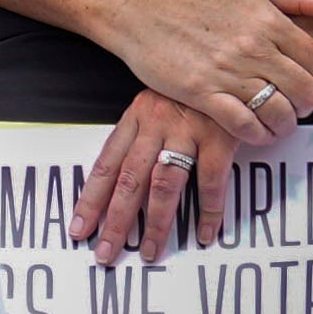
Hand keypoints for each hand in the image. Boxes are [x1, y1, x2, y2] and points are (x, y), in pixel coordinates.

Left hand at [72, 91, 241, 259]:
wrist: (232, 59)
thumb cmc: (194, 86)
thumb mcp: (160, 100)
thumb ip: (144, 132)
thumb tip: (125, 178)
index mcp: (136, 117)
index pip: (106, 165)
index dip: (91, 200)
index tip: (80, 229)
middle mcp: (156, 124)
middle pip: (129, 181)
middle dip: (116, 222)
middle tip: (106, 254)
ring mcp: (188, 131)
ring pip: (164, 185)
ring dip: (156, 223)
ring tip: (150, 252)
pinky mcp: (220, 137)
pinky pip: (211, 182)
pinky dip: (207, 211)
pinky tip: (203, 234)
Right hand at [104, 0, 312, 138]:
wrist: (141, 4)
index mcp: (269, 19)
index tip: (309, 83)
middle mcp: (253, 46)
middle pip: (303, 90)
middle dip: (306, 106)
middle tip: (296, 107)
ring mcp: (227, 71)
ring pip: (277, 111)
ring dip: (284, 124)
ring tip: (278, 124)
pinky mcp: (201, 92)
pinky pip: (243, 124)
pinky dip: (256, 134)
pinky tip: (255, 132)